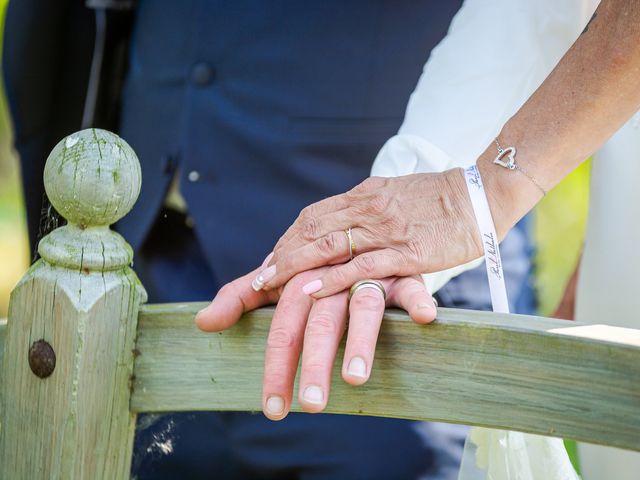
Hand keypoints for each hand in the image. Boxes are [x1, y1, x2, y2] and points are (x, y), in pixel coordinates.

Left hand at [195, 263, 436, 419]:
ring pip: (362, 306)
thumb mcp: (277, 278)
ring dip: (361, 340)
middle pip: (319, 321)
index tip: (273, 407)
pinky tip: (425, 318)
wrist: (354, 224)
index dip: (276, 366)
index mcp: (297, 279)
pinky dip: (417, 299)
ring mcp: (366, 274)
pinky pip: (410, 285)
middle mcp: (330, 277)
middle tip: (313, 405)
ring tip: (356, 377)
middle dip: (314, 363)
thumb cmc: (312, 263)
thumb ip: (241, 297)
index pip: (282, 326)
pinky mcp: (400, 273)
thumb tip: (202, 323)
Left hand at [250, 169, 484, 298]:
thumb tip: (346, 222)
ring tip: (271, 285)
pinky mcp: (407, 252)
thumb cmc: (441, 199)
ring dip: (295, 265)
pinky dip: (333, 277)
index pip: (314, 215)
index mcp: (365, 194)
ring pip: (329, 244)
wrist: (482, 194)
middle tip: (260, 278)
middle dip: (283, 254)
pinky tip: (311, 290)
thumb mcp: (397, 195)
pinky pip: (362, 265)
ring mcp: (386, 229)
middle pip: (312, 228)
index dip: (289, 238)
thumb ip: (370, 209)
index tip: (273, 257)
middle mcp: (368, 208)